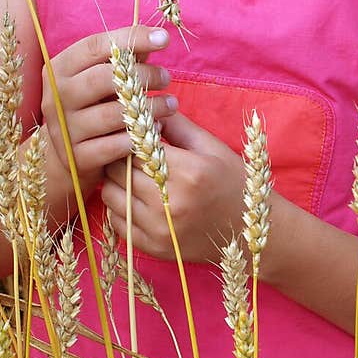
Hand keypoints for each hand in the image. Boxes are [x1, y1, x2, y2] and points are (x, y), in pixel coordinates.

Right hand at [40, 26, 176, 194]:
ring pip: (112, 114)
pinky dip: (137, 138)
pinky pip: (113, 146)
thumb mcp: (101, 78)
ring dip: (149, 108)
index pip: (95, 46)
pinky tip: (154, 131)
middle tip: (166, 77)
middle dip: (142, 76)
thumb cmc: (92, 104)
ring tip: (170, 104)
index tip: (163, 38)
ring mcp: (63, 128)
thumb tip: (158, 37)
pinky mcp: (75, 157)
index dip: (131, 38)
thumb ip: (125, 59)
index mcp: (60, 68)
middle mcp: (56, 96)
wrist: (67, 152)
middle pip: (102, 78)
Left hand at [102, 113, 246, 263]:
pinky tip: (137, 200)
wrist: (248, 233)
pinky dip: (119, 207)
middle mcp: (169, 202)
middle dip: (120, 157)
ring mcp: (159, 229)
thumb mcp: (211, 147)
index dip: (130, 138)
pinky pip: (116, 221)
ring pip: (110, 194)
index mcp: (187, 172)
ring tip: (134, 177)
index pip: (134, 146)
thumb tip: (144, 110)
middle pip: (117, 170)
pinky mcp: (153, 248)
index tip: (136, 136)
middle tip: (132, 155)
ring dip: (116, 181)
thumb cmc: (232, 183)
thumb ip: (176, 125)